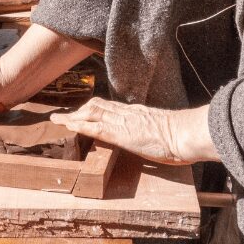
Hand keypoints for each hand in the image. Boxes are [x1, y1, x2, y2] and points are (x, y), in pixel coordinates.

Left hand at [50, 99, 217, 165]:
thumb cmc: (181, 135)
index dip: (94, 108)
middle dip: (79, 111)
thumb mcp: (163, 131)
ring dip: (73, 117)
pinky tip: (68, 127)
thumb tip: (153, 137)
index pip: (110, 107)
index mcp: (136, 113)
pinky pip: (95, 128)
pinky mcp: (120, 134)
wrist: (186, 133)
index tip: (83, 111)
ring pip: (91, 114)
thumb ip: (153, 131)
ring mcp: (122, 122)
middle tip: (63, 116)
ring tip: (58, 121)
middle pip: (96, 106)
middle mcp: (126, 113)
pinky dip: (79, 126)